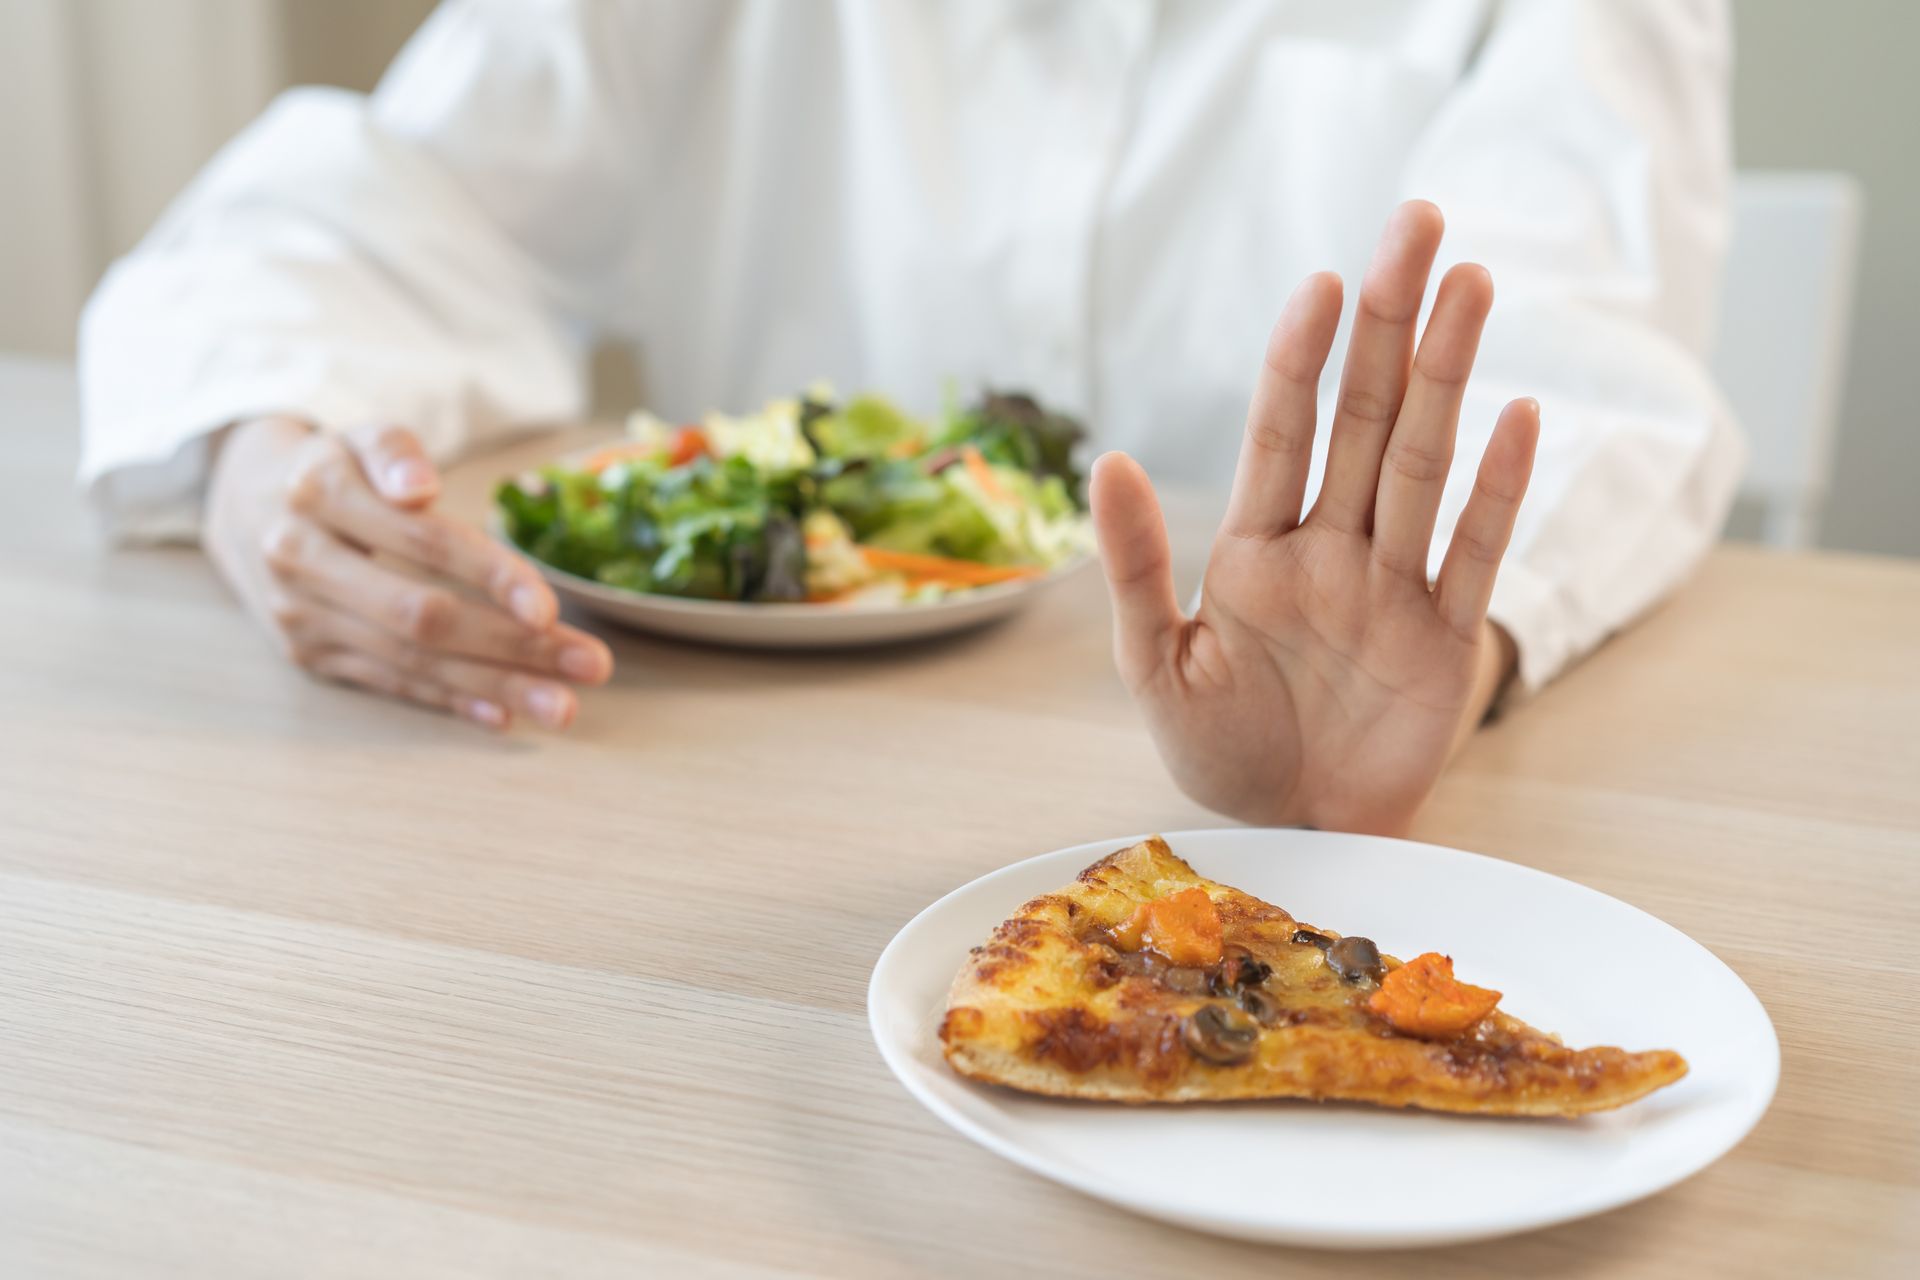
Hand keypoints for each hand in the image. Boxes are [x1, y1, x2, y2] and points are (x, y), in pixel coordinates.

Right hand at [204, 417, 613, 727]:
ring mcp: (300, 616)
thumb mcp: (362, 437)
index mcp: (319, 495)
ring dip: (495, 687)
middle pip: (421, 615)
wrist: (244, 505)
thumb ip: (395, 451)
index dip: (489, 576)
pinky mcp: (309, 655)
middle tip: (591, 665)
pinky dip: (450, 702)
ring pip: (411, 661)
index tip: (549, 607)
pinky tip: (504, 715)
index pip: (421, 542)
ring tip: (565, 706)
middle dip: (513, 646)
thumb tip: (422, 489)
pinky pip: (389, 684)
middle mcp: (300, 559)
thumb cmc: (337, 469)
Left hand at [1092, 201, 1538, 834]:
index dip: (1299, 359)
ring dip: (1449, 375)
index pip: (1281, 433)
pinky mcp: (1445, 641)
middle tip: (1418, 223)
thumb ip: (1134, 566)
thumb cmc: (1218, 752)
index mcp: (1254, 549)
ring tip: (1469, 284)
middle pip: (1365, 418)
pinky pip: (1475, 555)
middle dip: (1388, 323)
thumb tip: (1106, 460)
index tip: (1319, 284)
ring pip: (1424, 463)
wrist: (1289, 836)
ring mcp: (1393, 588)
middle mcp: (1329, 549)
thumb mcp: (1153, 665)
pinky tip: (1521, 416)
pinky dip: (1500, 492)